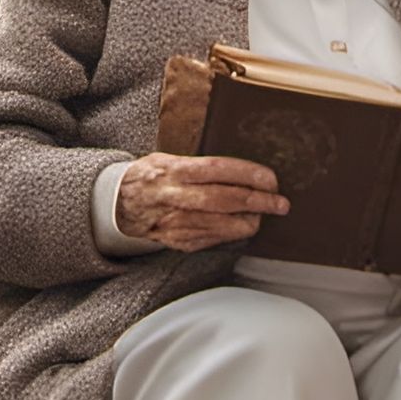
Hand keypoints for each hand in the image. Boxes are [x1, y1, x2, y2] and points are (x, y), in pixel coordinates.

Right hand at [115, 153, 288, 251]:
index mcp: (175, 171)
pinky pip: (213, 238)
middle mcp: (175, 197)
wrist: (119, 204)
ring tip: (264, 214)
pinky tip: (243, 224)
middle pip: (225, 200)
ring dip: (250, 221)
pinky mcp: (178, 240)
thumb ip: (201, 165)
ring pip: (222, 224)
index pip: (218, 170)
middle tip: (280, 203)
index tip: (271, 179)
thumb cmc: (152, 176)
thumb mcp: (169, 159)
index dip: (248, 174)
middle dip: (258, 202)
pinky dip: (232, 232)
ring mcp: (176, 222)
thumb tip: (245, 169)